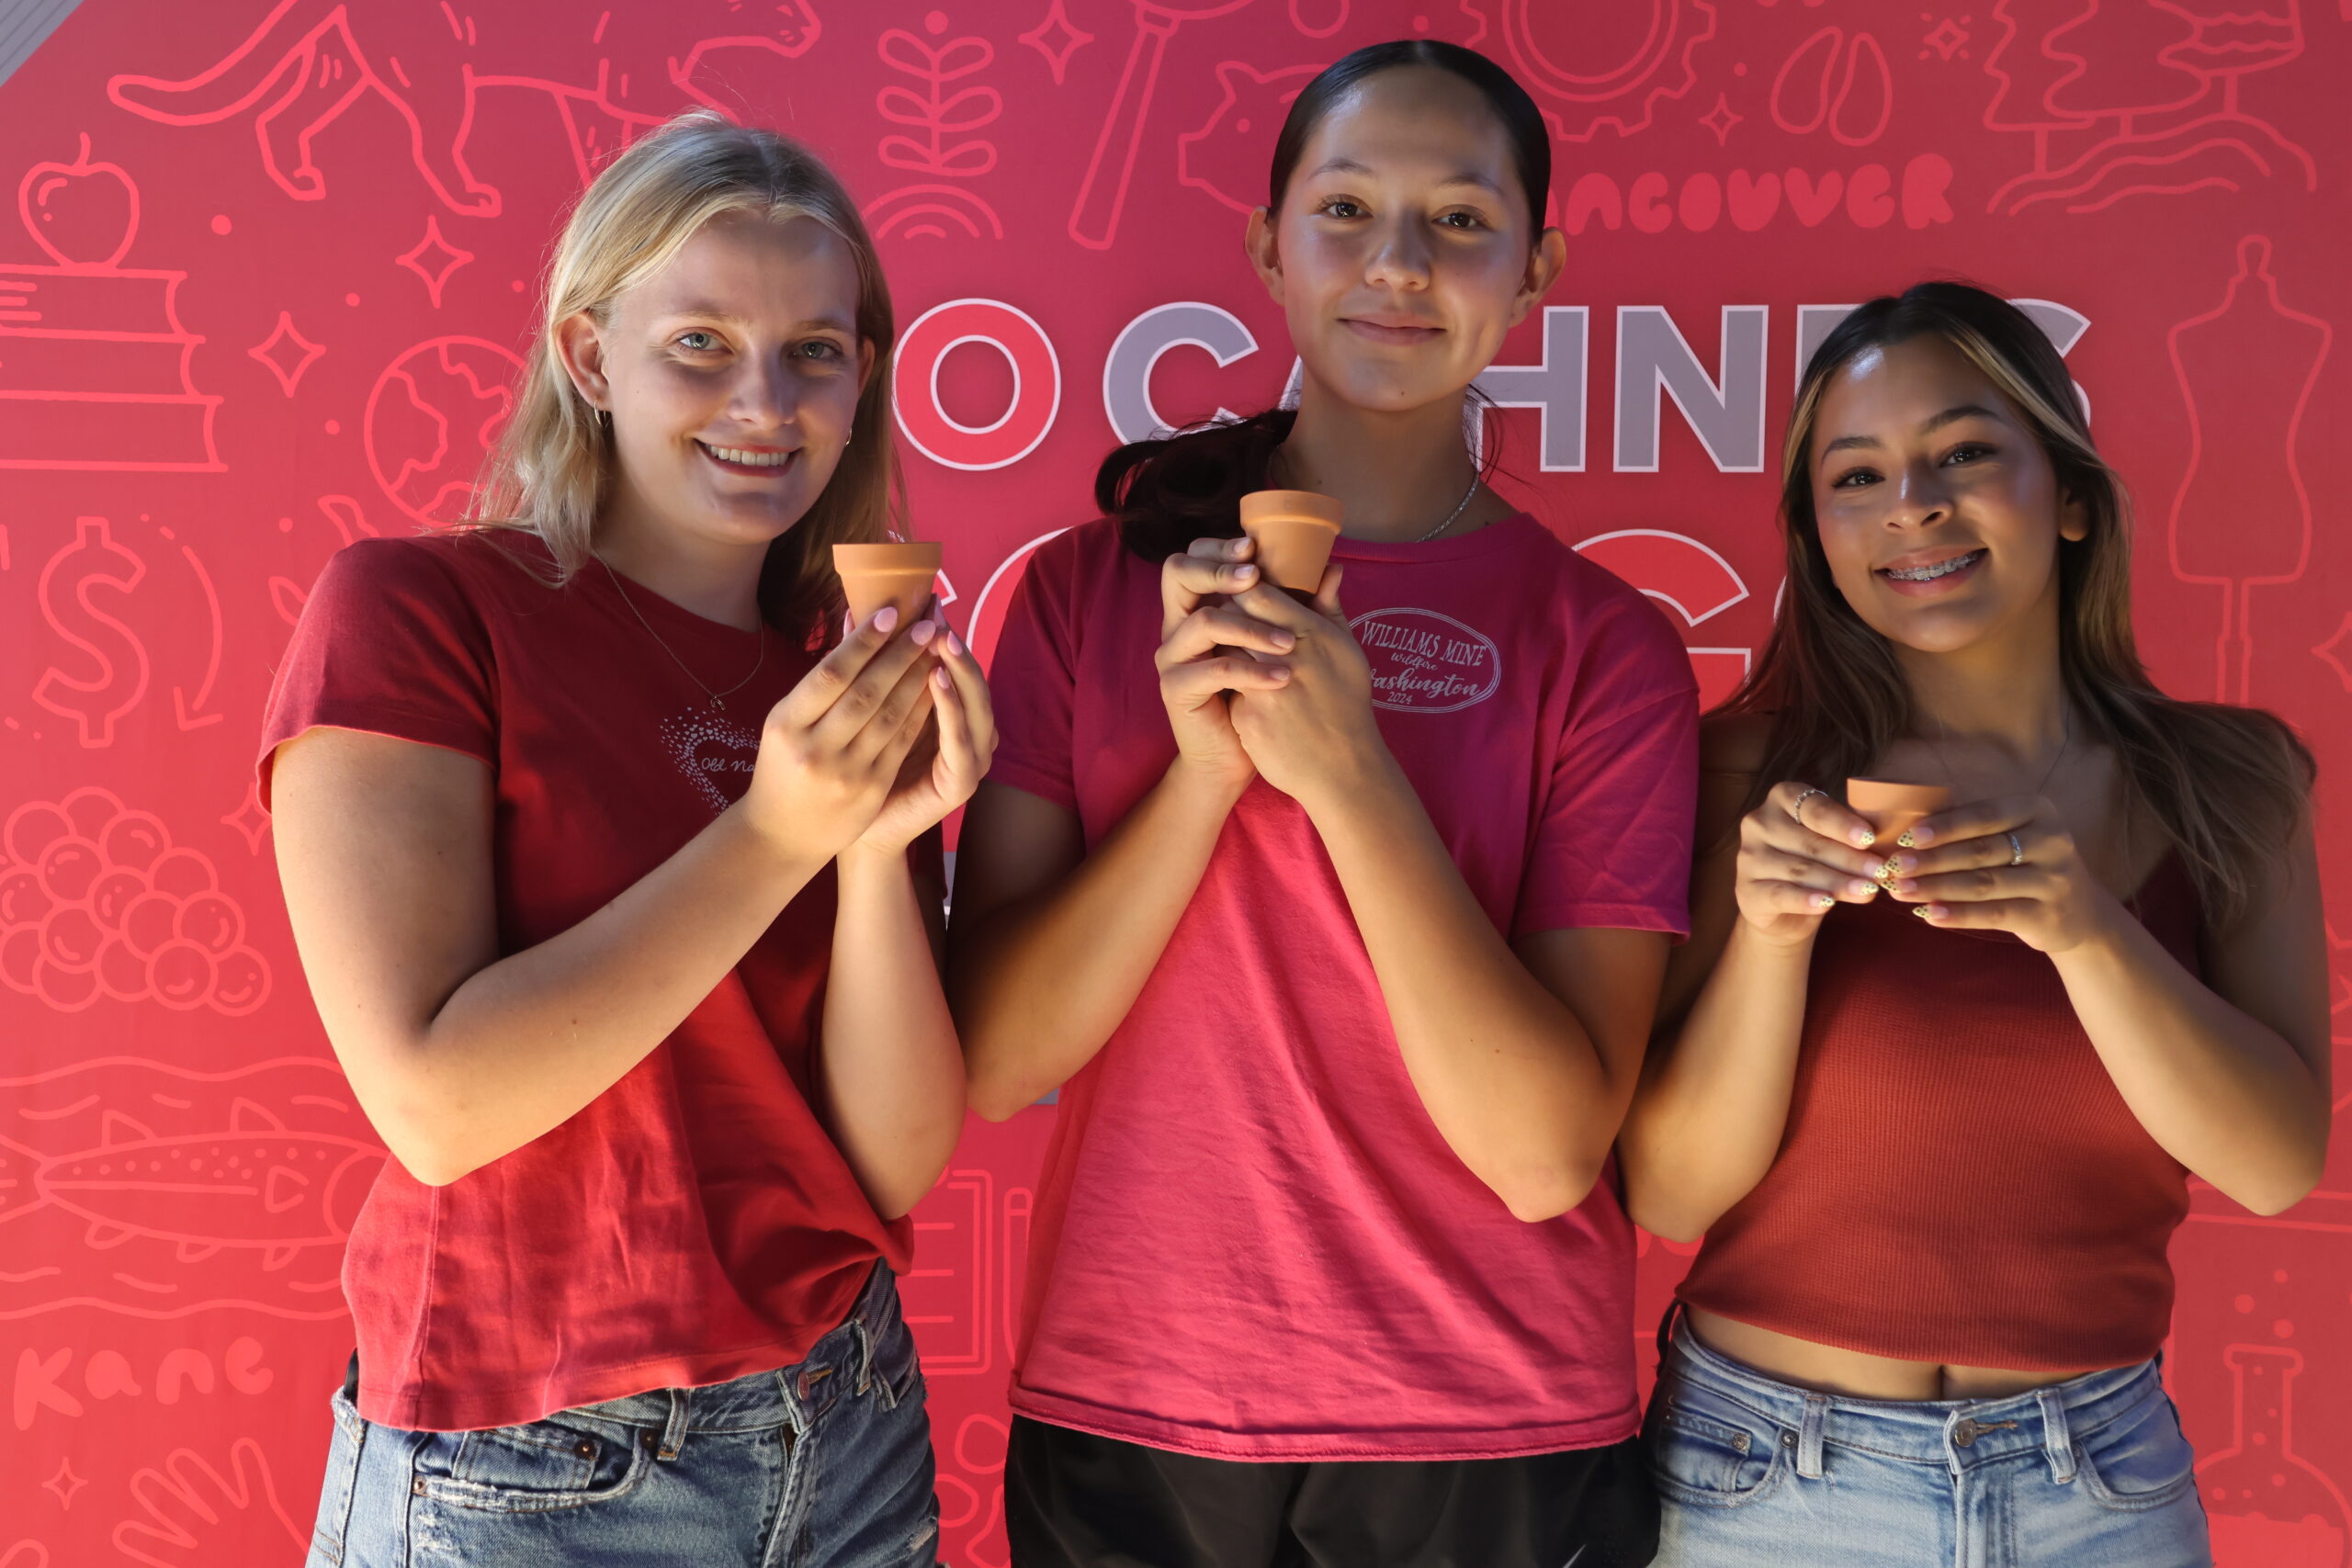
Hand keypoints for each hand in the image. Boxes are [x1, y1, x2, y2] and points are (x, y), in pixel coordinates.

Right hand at [743, 605, 941, 860]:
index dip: (864, 642)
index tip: (891, 612)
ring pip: (890, 716)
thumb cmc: (784, 765)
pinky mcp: (870, 790)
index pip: (830, 674)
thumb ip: (820, 680)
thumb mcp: (786, 722)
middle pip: (866, 692)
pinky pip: (902, 743)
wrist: (781, 835)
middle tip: (927, 623)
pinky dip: (921, 711)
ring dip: (918, 678)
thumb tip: (854, 622)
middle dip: (901, 654)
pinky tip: (936, 686)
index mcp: (785, 724)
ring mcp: (845, 773)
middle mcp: (814, 748)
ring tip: (936, 647)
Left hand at [857, 612, 996, 853]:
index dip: (939, 632)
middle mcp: (970, 734)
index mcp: (951, 716)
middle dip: (953, 645)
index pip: (952, 666)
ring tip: (942, 640)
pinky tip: (938, 681)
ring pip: (975, 707)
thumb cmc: (857, 769)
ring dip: (960, 671)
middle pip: (971, 681)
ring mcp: (972, 759)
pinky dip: (952, 710)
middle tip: (937, 613)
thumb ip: (866, 668)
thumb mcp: (864, 711)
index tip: (924, 597)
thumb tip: (849, 612)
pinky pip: (962, 741)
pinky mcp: (962, 784)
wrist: (855, 831)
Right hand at [1155, 536, 1296, 786]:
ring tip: (1289, 643)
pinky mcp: (1176, 688)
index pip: (1193, 558)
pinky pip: (1212, 669)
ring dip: (1250, 626)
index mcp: (1198, 608)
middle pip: (1177, 574)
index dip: (1219, 547)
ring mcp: (1172, 656)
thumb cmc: (1257, 697)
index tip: (1254, 547)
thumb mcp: (1281, 647)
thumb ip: (1301, 608)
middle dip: (1219, 569)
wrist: (1233, 757)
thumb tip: (1332, 569)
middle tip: (1256, 576)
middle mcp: (1177, 625)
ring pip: (1203, 621)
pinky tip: (1282, 677)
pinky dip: (1250, 670)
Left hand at [1221, 565, 1382, 810]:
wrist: (1343, 769)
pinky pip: (1227, 689)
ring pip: (1225, 652)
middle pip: (1235, 619)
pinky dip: (1229, 687)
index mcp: (1313, 634)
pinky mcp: (1247, 716)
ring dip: (1224, 651)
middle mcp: (1288, 656)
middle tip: (1228, 622)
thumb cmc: (1348, 707)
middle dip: (1228, 619)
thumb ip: (1330, 608)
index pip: (1259, 593)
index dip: (1242, 590)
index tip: (1241, 592)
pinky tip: (1235, 694)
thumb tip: (1328, 567)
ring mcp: (1263, 688)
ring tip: (1231, 657)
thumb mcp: (1348, 653)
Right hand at [1733, 782, 1888, 946]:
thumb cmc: (1814, 861)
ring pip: (1800, 871)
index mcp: (1780, 798)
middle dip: (1850, 859)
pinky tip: (1827, 904)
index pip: (1813, 809)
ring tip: (1868, 891)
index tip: (1870, 838)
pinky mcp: (1747, 890)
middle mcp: (1758, 823)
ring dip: (1838, 882)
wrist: (1784, 906)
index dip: (1842, 824)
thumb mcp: (1829, 838)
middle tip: (1880, 872)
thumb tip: (1881, 842)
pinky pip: (1780, 895)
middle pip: (1810, 842)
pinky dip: (1806, 900)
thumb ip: (1847, 834)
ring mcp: (1749, 858)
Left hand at [1883, 794, 2120, 953]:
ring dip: (1936, 888)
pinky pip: (1995, 914)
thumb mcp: (2011, 836)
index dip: (1944, 826)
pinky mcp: (2048, 915)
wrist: (2081, 912)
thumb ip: (1971, 827)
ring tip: (1899, 891)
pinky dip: (1958, 915)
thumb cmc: (2026, 864)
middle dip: (1931, 860)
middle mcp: (2052, 841)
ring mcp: (2054, 880)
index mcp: (2037, 810)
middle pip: (1980, 851)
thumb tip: (1907, 825)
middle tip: (1893, 866)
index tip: (1907, 836)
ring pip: (1984, 883)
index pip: (1984, 815)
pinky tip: (1928, 915)